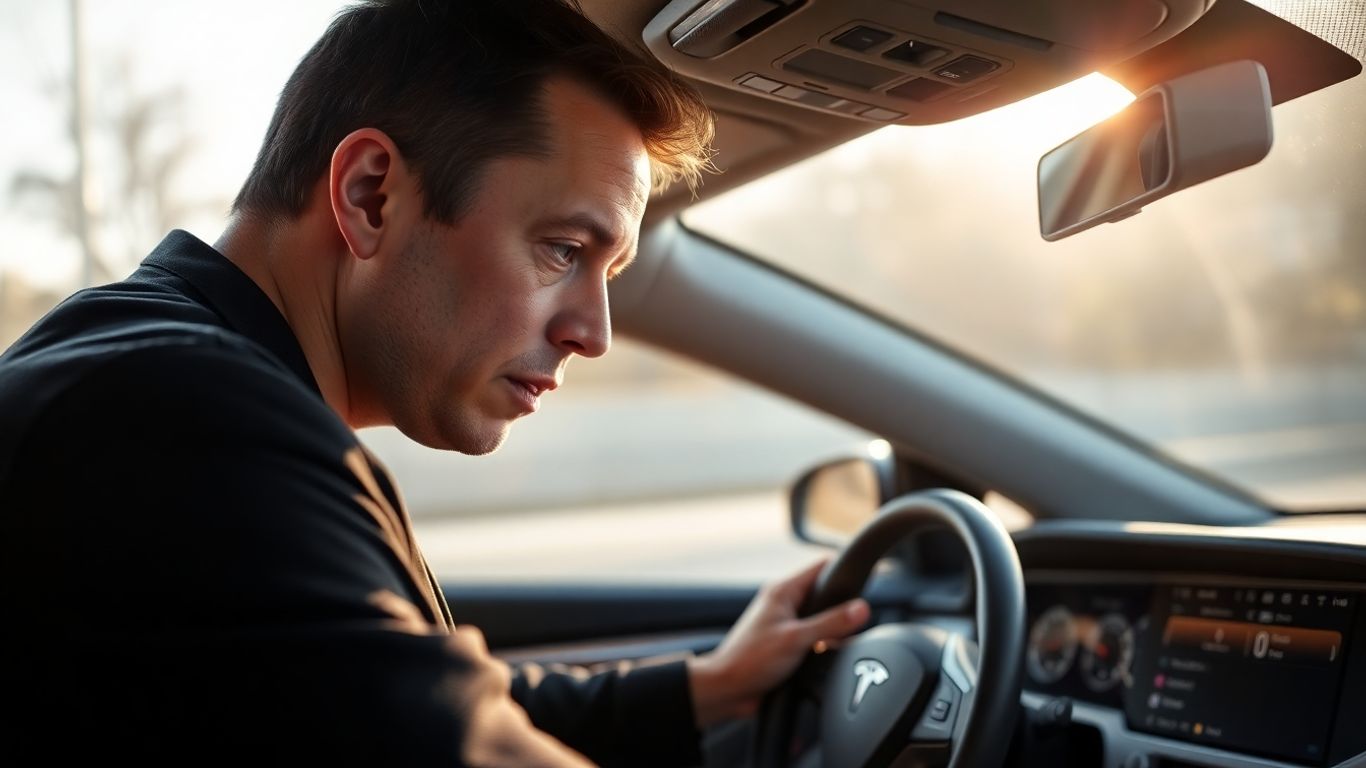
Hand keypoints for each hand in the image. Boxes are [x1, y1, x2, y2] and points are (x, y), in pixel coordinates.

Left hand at [687, 559, 869, 726]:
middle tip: (857, 619)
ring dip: (834, 630)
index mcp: (783, 591)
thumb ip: (831, 623)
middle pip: (825, 595)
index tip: (868, 578)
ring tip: (840, 641)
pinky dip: (826, 646)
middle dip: (843, 607)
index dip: (845, 570)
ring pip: (823, 619)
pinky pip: (816, 639)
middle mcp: (785, 604)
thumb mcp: (797, 639)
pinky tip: (830, 657)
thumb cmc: (750, 660)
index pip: (822, 567)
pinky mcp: (788, 645)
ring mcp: (787, 624)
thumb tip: (861, 608)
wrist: (728, 690)